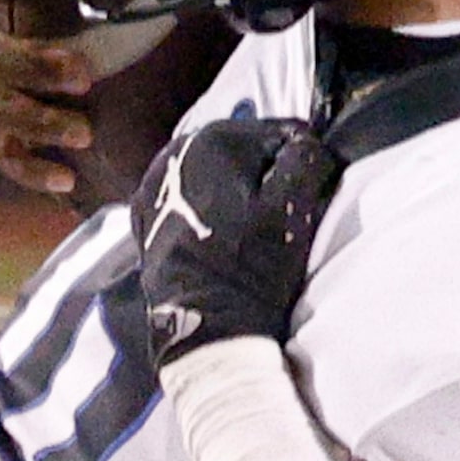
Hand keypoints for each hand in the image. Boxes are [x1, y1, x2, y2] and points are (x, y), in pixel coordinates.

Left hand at [133, 119, 342, 365]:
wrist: (204, 327)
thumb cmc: (249, 267)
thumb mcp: (291, 210)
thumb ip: (306, 160)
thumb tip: (310, 143)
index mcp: (212, 140)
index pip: (278, 133)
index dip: (303, 159)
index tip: (314, 188)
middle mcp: (175, 153)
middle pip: (243, 151)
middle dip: (268, 174)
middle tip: (286, 211)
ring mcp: (153, 185)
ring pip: (216, 173)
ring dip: (239, 190)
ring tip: (256, 226)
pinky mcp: (145, 216)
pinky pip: (191, 197)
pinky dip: (211, 207)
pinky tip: (226, 234)